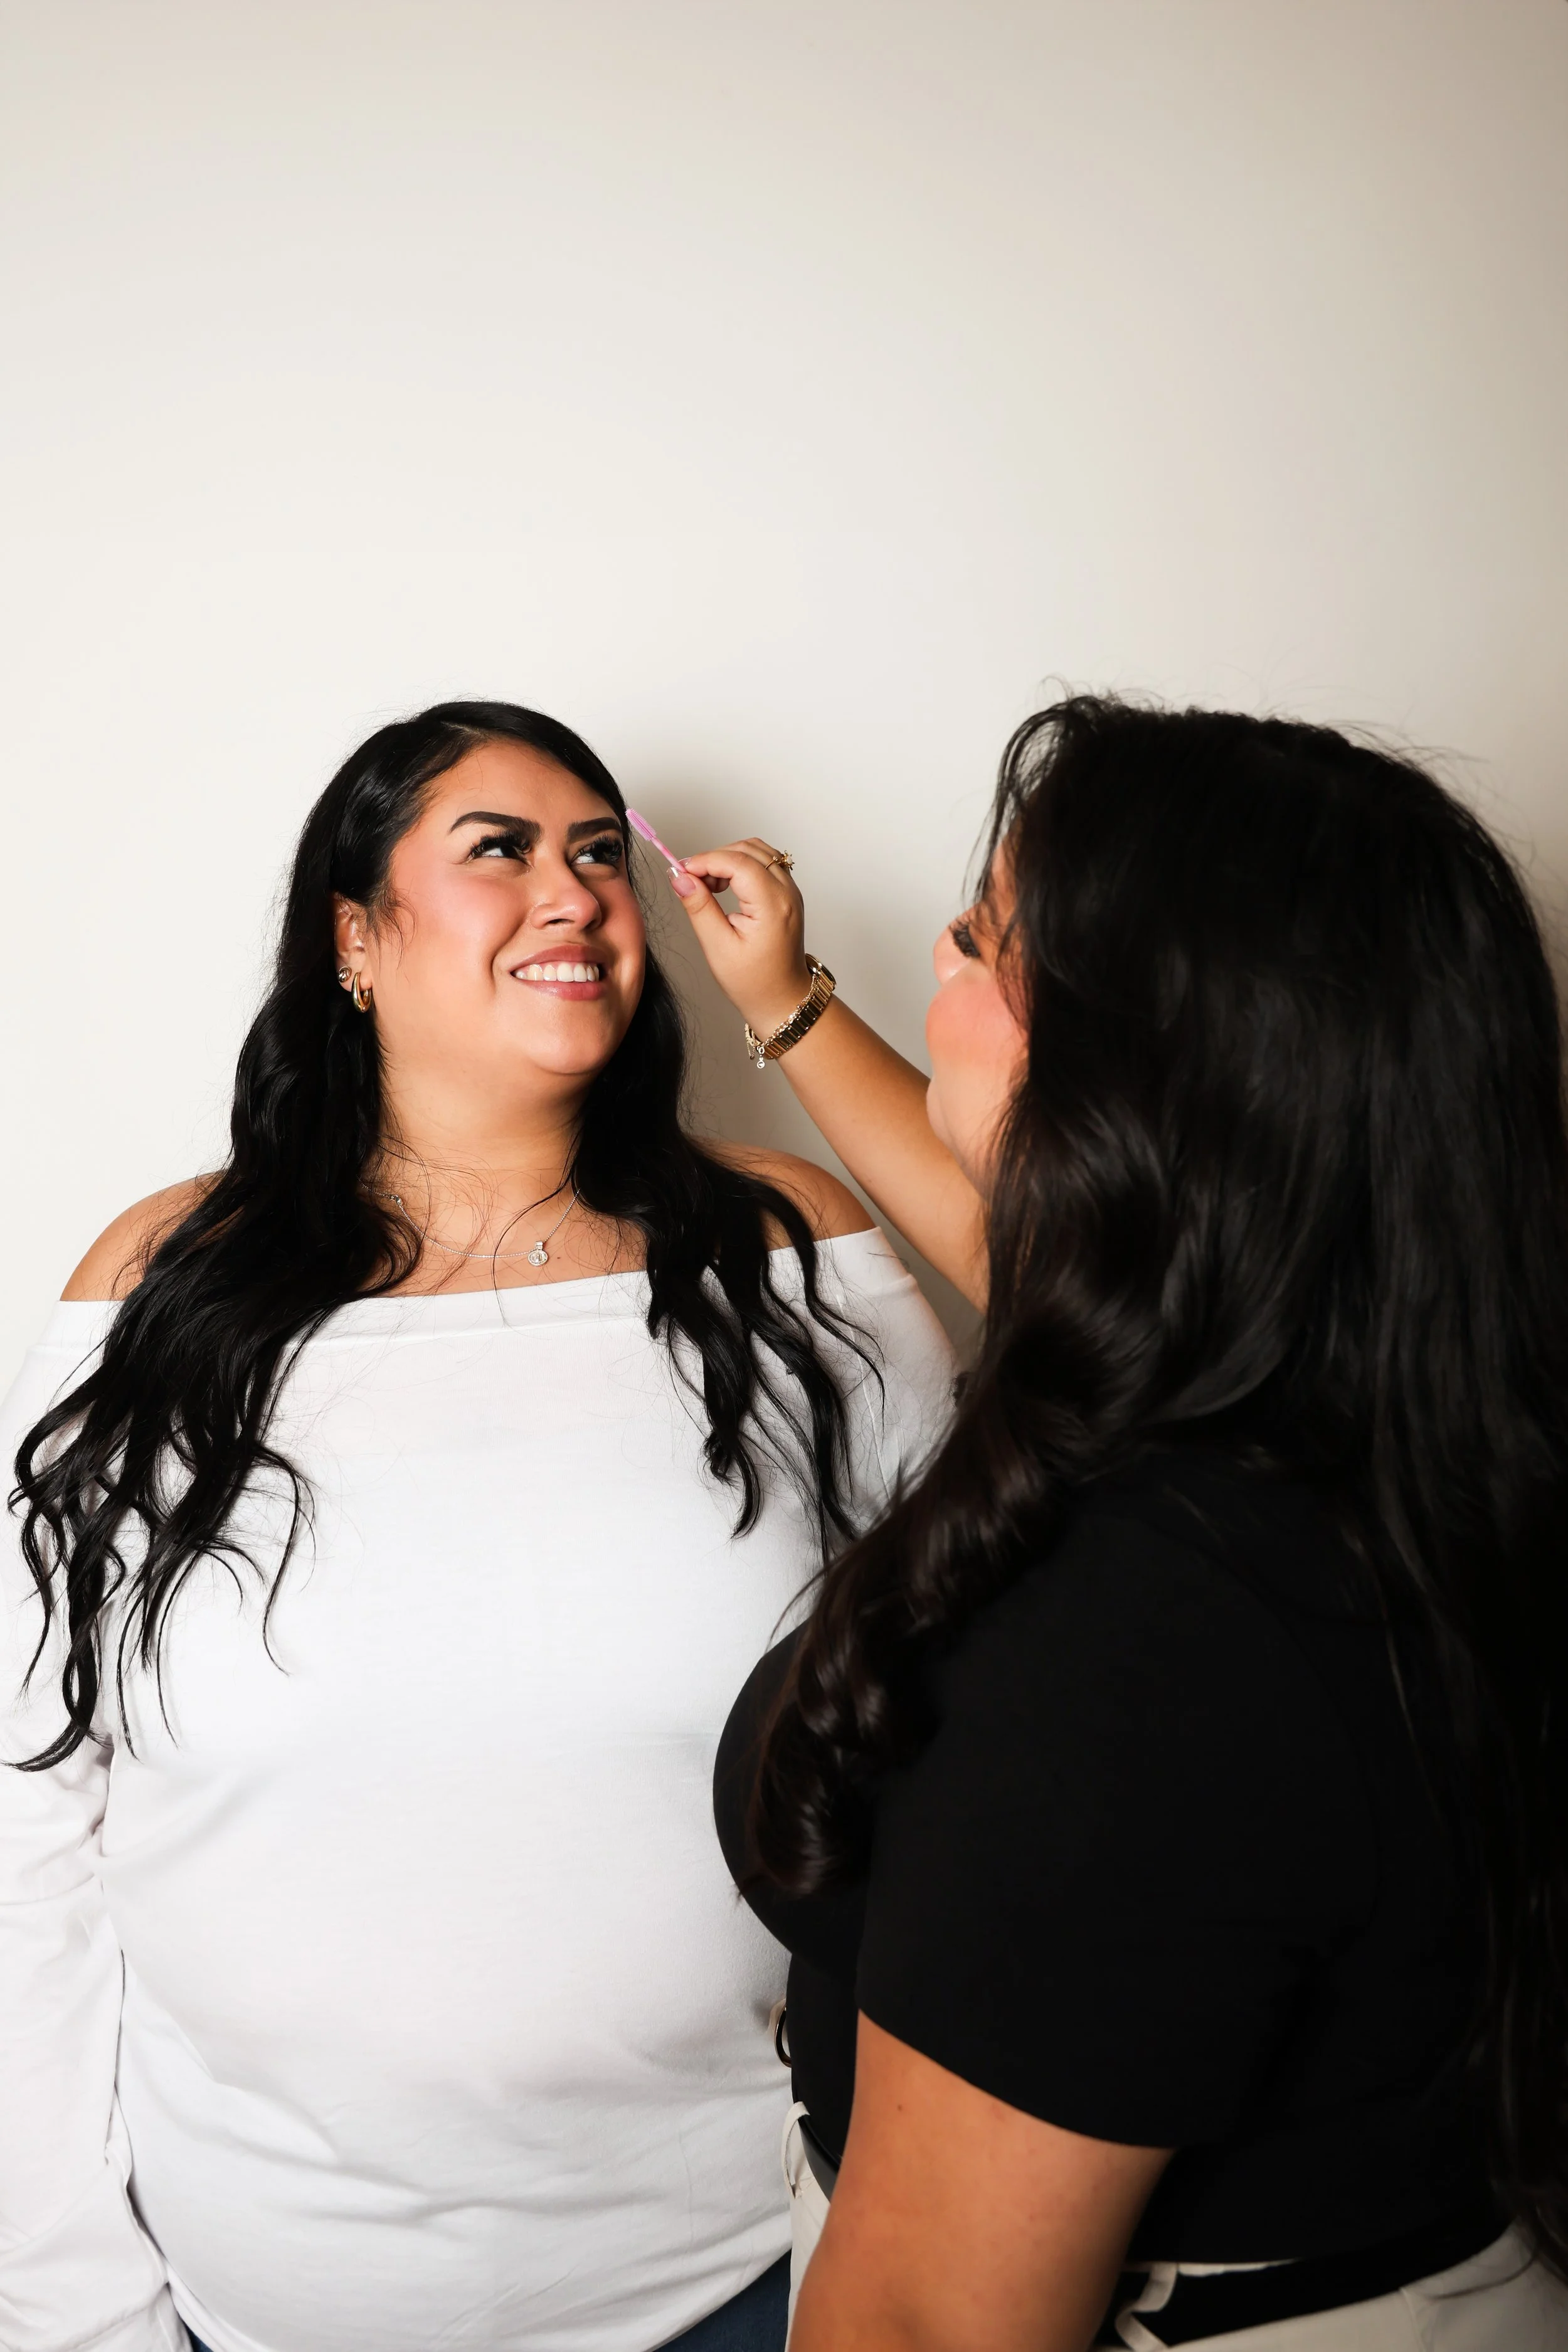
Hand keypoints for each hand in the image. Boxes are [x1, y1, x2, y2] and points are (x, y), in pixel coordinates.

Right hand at [669, 837, 814, 1036]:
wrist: (783, 998)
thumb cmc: (754, 982)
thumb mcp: (718, 947)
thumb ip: (699, 908)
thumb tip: (680, 877)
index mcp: (773, 906)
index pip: (738, 862)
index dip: (705, 860)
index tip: (681, 871)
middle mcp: (787, 893)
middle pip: (748, 850)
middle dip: (715, 857)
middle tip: (691, 881)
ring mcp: (790, 891)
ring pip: (757, 851)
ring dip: (727, 858)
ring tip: (707, 885)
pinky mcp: (787, 893)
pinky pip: (764, 862)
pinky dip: (740, 864)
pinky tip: (724, 885)